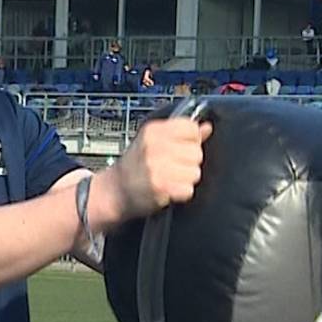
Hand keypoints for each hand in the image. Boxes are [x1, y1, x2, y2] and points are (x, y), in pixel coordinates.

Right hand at [92, 116, 211, 225]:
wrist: (114, 191)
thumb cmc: (135, 166)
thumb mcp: (154, 142)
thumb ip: (182, 134)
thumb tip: (207, 127)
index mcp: (154, 130)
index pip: (191, 128)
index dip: (191, 140)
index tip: (181, 148)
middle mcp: (155, 146)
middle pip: (197, 152)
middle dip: (189, 163)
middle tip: (172, 168)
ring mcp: (157, 166)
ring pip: (195, 172)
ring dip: (186, 179)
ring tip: (170, 179)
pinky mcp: (160, 186)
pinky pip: (189, 189)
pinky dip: (182, 193)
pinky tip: (169, 190)